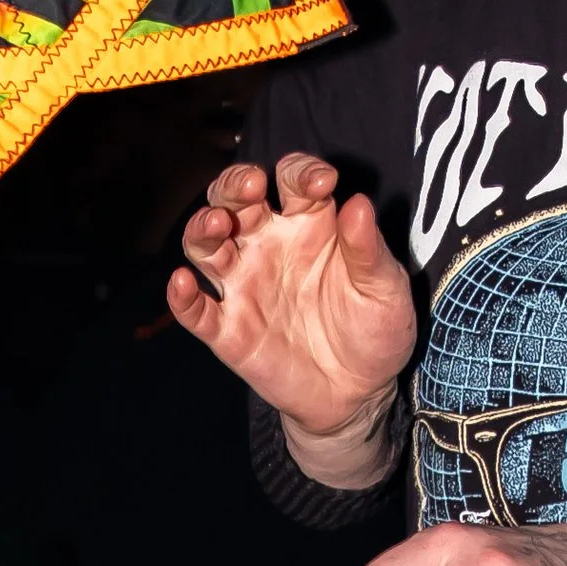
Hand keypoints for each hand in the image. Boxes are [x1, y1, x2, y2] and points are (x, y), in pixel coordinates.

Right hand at [169, 154, 416, 457]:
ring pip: (204, 245)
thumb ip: (368, 248)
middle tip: (252, 185)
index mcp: (308, 224)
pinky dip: (182, 296)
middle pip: (234, 200)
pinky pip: (195, 311)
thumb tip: (359, 202)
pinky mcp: (228, 330)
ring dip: (202, 228)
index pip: (291, 180)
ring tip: (217, 225)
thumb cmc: (374, 329)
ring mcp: (244, 286)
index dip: (301, 172)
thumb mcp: (384, 288)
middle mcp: (268, 245)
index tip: (322, 182)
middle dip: (235, 184)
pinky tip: (183, 283)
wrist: (361, 393)